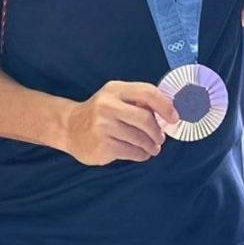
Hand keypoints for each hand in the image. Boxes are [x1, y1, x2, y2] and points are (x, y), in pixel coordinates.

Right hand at [62, 81, 177, 165]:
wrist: (69, 128)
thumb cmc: (101, 112)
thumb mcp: (116, 98)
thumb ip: (138, 102)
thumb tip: (167, 112)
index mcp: (115, 89)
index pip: (147, 92)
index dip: (165, 106)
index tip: (174, 118)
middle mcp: (107, 105)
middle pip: (145, 118)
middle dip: (157, 131)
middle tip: (161, 138)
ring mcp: (103, 126)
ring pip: (140, 138)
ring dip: (151, 146)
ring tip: (153, 148)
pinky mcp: (102, 145)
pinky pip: (131, 152)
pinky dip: (141, 154)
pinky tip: (141, 154)